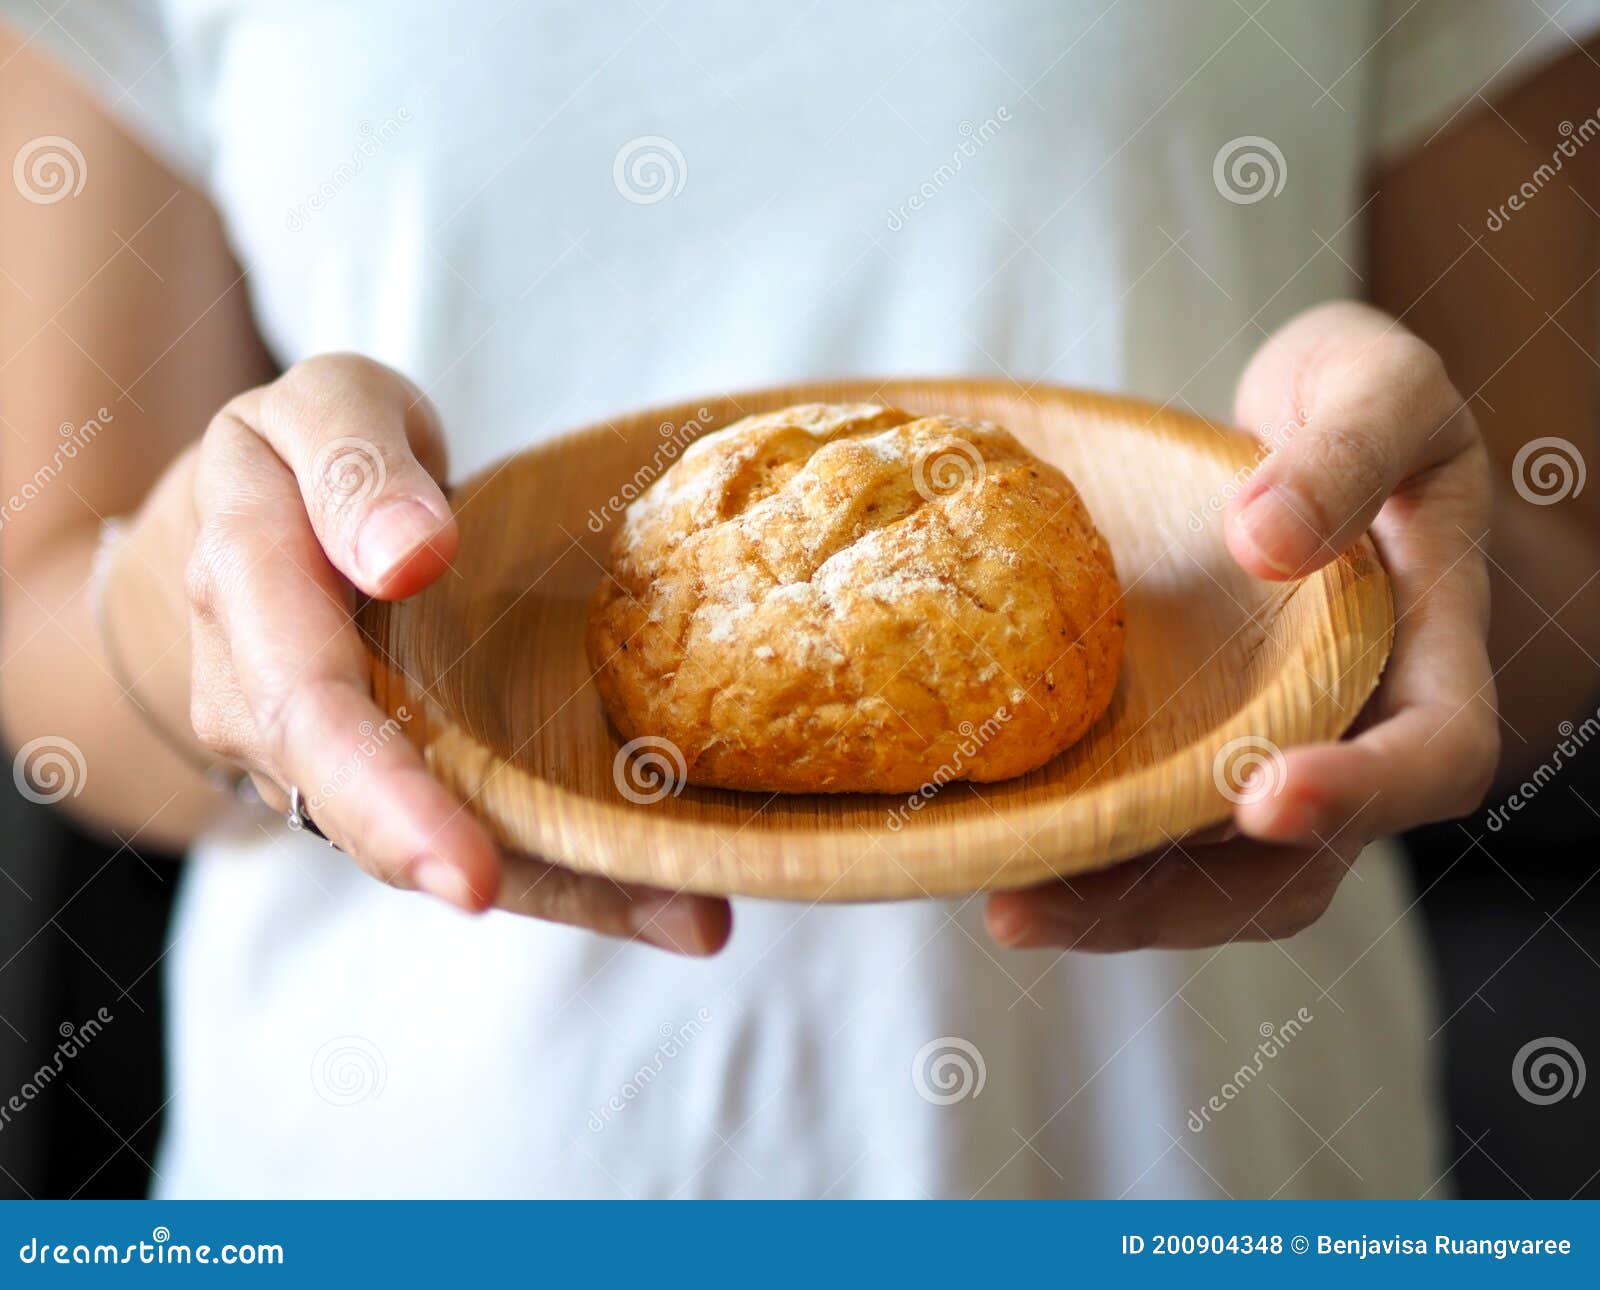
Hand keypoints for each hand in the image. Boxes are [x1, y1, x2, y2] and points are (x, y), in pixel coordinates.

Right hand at [176, 354, 730, 953]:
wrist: (245, 518)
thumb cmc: (308, 455)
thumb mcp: (324, 408)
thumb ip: (356, 465)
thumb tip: (411, 554)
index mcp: (248, 592)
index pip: (311, 709)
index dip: (391, 797)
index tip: (472, 871)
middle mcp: (263, 703)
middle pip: (365, 812)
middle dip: (482, 877)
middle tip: (637, 919)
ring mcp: (316, 760)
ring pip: (424, 843)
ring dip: (559, 889)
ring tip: (693, 917)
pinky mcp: (382, 778)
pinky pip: (463, 832)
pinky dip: (566, 879)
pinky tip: (674, 909)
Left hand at [986, 301, 1497, 950]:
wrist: (1310, 436)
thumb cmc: (1361, 406)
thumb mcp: (1380, 387)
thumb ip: (1345, 453)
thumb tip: (1265, 541)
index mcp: (1430, 657)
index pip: (1433, 756)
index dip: (1361, 793)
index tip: (1266, 796)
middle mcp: (1351, 736)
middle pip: (1297, 864)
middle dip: (1179, 898)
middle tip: (1048, 901)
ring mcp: (1265, 753)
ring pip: (1211, 875)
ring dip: (1111, 905)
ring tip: (1004, 904)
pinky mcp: (1187, 748)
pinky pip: (1145, 824)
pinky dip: (1078, 850)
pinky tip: (991, 847)